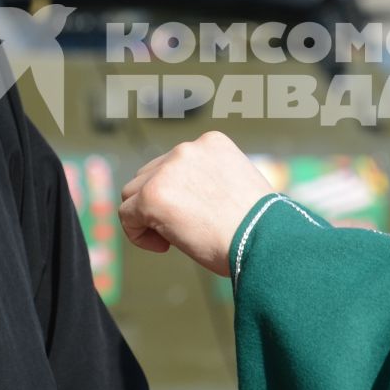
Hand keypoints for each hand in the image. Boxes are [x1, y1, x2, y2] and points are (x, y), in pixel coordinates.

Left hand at [119, 131, 275, 276]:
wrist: (263, 242)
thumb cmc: (257, 227)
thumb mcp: (236, 187)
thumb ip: (207, 181)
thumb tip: (183, 198)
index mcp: (211, 143)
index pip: (174, 164)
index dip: (178, 193)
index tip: (197, 216)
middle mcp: (187, 149)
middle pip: (150, 175)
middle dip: (159, 203)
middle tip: (185, 228)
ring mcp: (168, 170)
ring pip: (133, 193)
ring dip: (147, 217)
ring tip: (173, 238)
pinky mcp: (152, 195)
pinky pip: (127, 215)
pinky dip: (139, 235)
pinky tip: (165, 247)